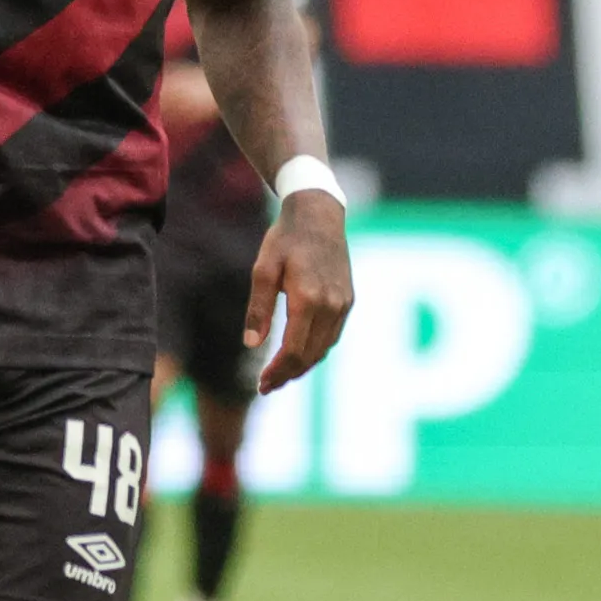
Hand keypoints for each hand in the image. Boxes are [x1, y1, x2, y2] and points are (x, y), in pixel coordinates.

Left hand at [244, 192, 353, 393]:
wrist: (318, 214)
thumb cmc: (286, 239)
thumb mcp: (263, 269)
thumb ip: (258, 308)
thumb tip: (252, 345)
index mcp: (308, 299)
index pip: (293, 351)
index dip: (277, 373)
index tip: (261, 385)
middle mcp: (331, 305)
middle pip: (309, 355)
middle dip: (287, 375)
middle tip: (266, 386)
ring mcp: (343, 304)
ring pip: (323, 349)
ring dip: (302, 366)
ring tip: (280, 374)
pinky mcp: (348, 300)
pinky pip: (332, 335)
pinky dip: (315, 350)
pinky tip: (299, 352)